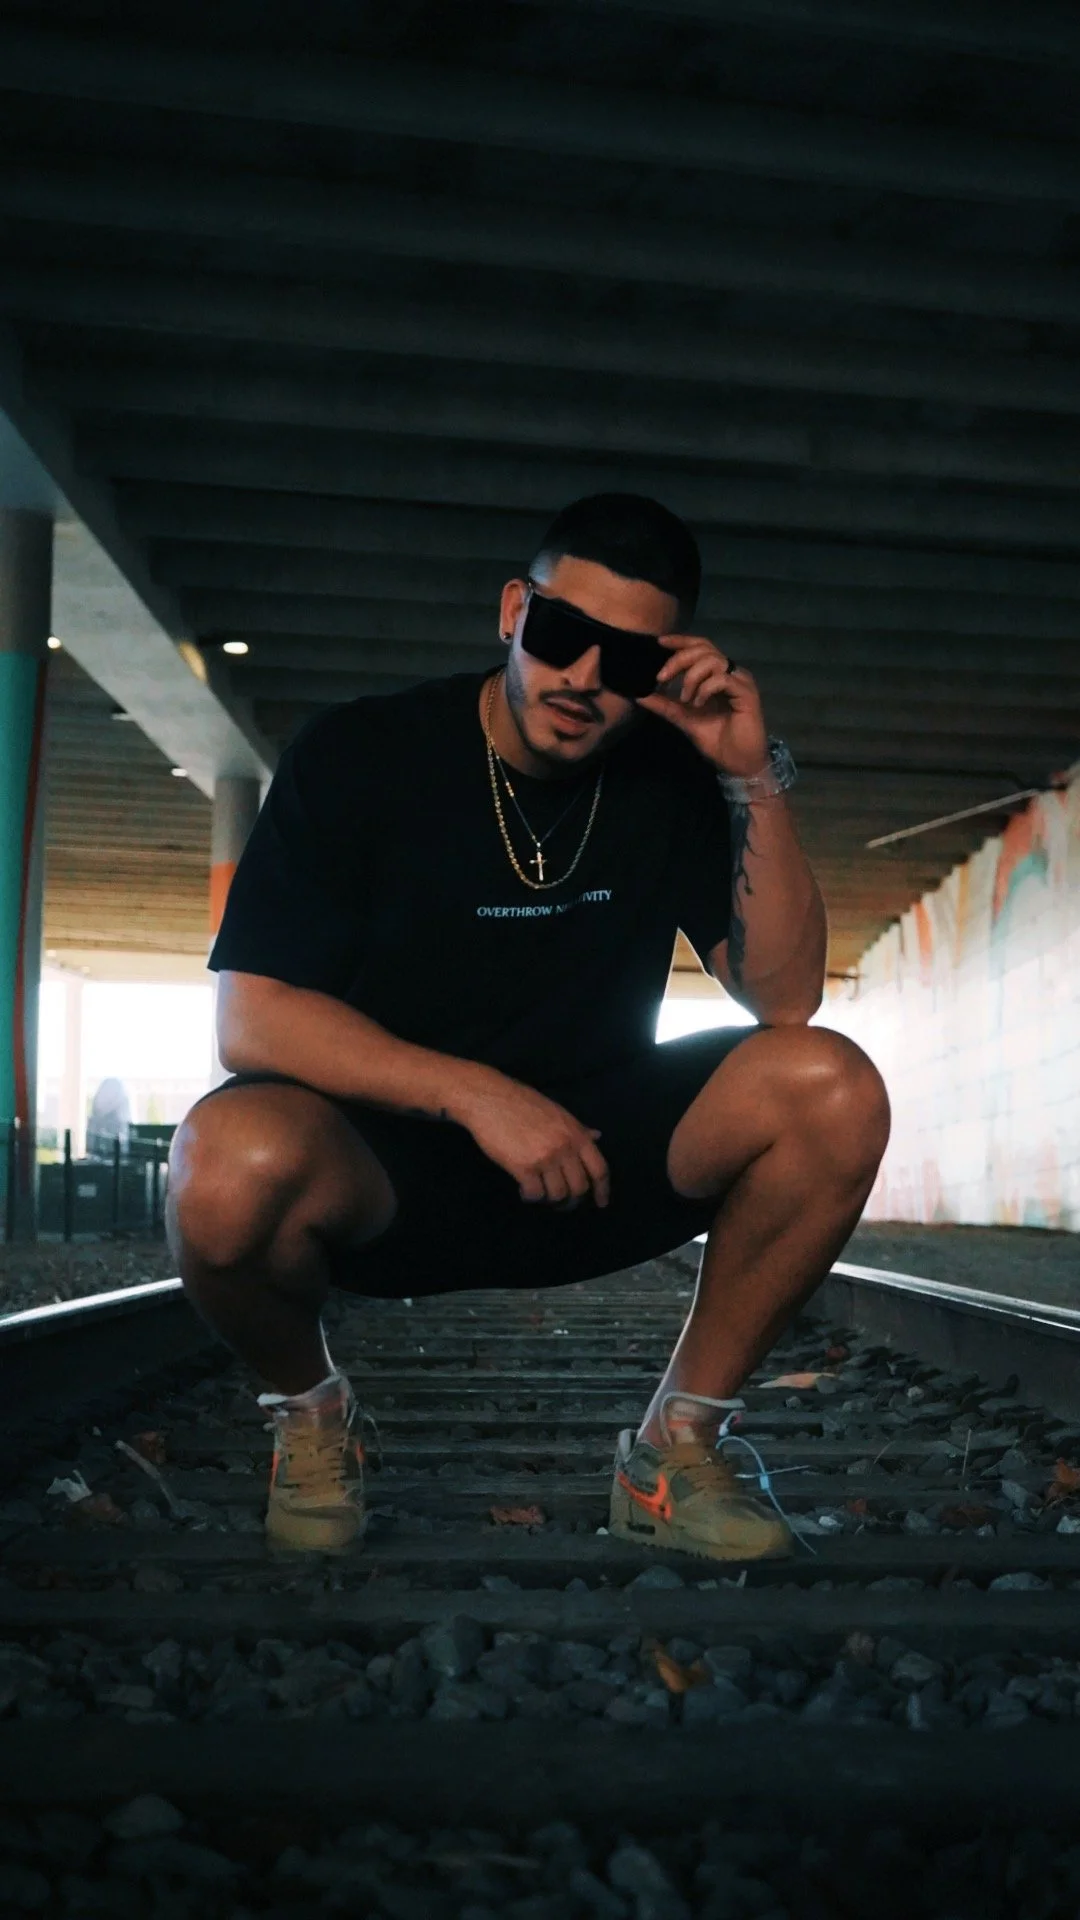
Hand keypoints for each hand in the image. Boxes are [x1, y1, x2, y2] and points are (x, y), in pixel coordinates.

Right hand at [452, 1070, 609, 1208]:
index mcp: (576, 1133)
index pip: (599, 1169)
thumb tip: (597, 1136)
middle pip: (580, 1187)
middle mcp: (565, 1147)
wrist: (490, 1099)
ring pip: (558, 1194)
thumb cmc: (523, 1103)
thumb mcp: (557, 1113)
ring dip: (550, 1200)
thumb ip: (578, 1129)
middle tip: (561, 1204)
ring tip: (540, 1194)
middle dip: (572, 1201)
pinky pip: (535, 1194)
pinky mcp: (524, 1167)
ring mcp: (545, 1158)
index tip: (601, 1203)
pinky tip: (524, 1191)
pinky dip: (531, 1197)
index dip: (602, 1190)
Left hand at [636, 635, 768, 778]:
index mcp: (718, 675)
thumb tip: (640, 695)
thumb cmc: (716, 740)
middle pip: (704, 649)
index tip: (660, 642)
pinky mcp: (747, 693)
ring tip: (685, 699)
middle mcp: (731, 673)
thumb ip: (665, 705)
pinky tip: (698, 704)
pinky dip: (705, 689)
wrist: (738, 763)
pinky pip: (722, 679)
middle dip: (679, 659)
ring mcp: (741, 681)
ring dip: (691, 677)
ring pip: (712, 660)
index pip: (700, 647)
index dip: (681, 641)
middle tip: (661, 677)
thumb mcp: (684, 719)